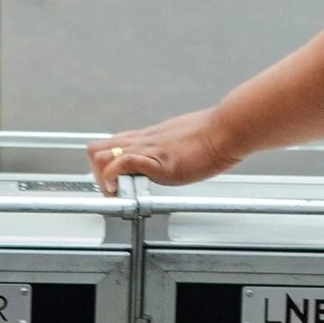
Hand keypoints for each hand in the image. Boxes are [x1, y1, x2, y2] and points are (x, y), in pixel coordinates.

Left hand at [88, 107, 238, 194]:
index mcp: (147, 138)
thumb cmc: (213, 136)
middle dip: (96, 174)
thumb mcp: (182, 142)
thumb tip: (172, 160)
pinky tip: (125, 188)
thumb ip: (170, 152)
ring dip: (102, 178)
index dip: (104, 166)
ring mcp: (147, 149)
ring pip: (101, 155)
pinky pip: (123, 163)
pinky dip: (115, 177)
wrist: (228, 130)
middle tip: (113, 190)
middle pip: (96, 150)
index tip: (113, 184)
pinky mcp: (157, 160)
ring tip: (118, 192)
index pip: (110, 146)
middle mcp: (142, 141)